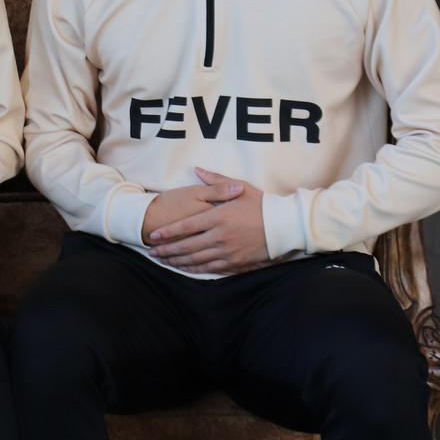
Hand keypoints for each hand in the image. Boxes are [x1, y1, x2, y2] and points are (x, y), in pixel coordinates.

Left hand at [147, 169, 269, 274]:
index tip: (154, 235)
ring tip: (164, 261)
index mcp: (218, 217)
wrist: (286, 226)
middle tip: (152, 252)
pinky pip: (211, 268)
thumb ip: (215, 181)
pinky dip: (196, 270)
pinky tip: (186, 269)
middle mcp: (220, 236)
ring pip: (197, 260)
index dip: (168, 233)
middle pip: (187, 246)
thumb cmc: (263, 205)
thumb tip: (197, 169)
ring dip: (178, 261)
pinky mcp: (237, 262)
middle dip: (167, 250)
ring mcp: (228, 251)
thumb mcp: (240, 188)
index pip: (186, 227)